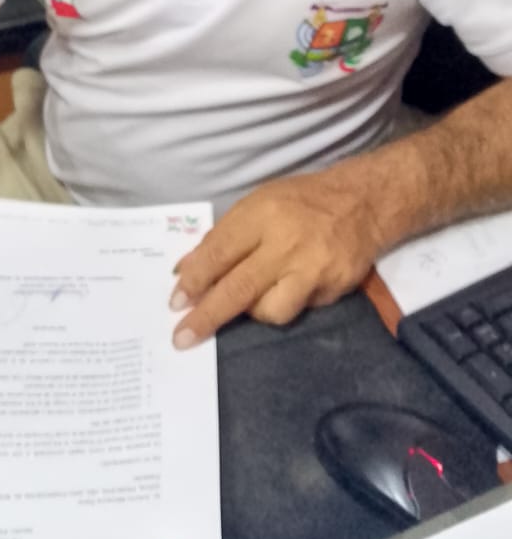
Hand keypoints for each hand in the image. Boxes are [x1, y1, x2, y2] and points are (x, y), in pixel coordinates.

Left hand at [169, 169, 383, 346]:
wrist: (363, 203)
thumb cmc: (301, 202)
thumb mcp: (257, 204)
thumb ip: (222, 237)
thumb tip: (185, 270)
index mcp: (262, 214)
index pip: (219, 253)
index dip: (194, 281)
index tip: (175, 302)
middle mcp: (287, 243)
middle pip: (238, 289)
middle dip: (207, 316)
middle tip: (182, 337)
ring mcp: (313, 269)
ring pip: (269, 311)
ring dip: (252, 312)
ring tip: (252, 300)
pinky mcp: (333, 289)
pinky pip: (298, 310)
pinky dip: (284, 304)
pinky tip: (287, 290)